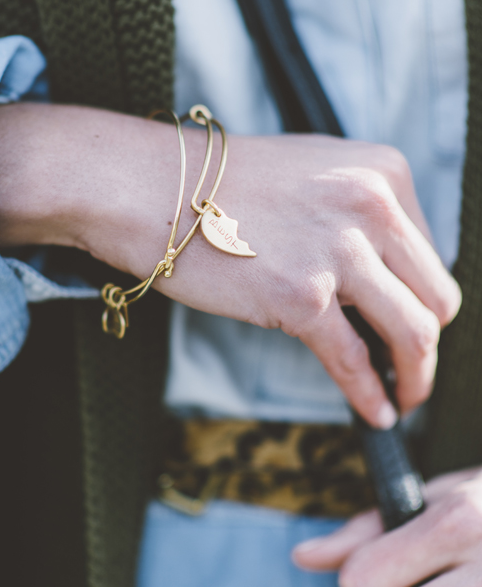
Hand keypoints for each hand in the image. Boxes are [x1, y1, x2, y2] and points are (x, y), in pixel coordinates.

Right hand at [0, 103, 460, 426]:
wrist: (151, 187)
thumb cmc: (218, 185)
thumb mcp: (313, 175)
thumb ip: (358, 215)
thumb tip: (382, 279)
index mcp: (383, 172)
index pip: (428, 253)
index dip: (416, 295)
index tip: (403, 320)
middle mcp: (374, 206)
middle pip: (436, 296)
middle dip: (427, 341)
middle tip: (411, 367)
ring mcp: (340, 252)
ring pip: (414, 333)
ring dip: (416, 376)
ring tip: (406, 397)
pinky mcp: (303, 297)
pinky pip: (355, 361)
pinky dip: (372, 395)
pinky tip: (376, 413)